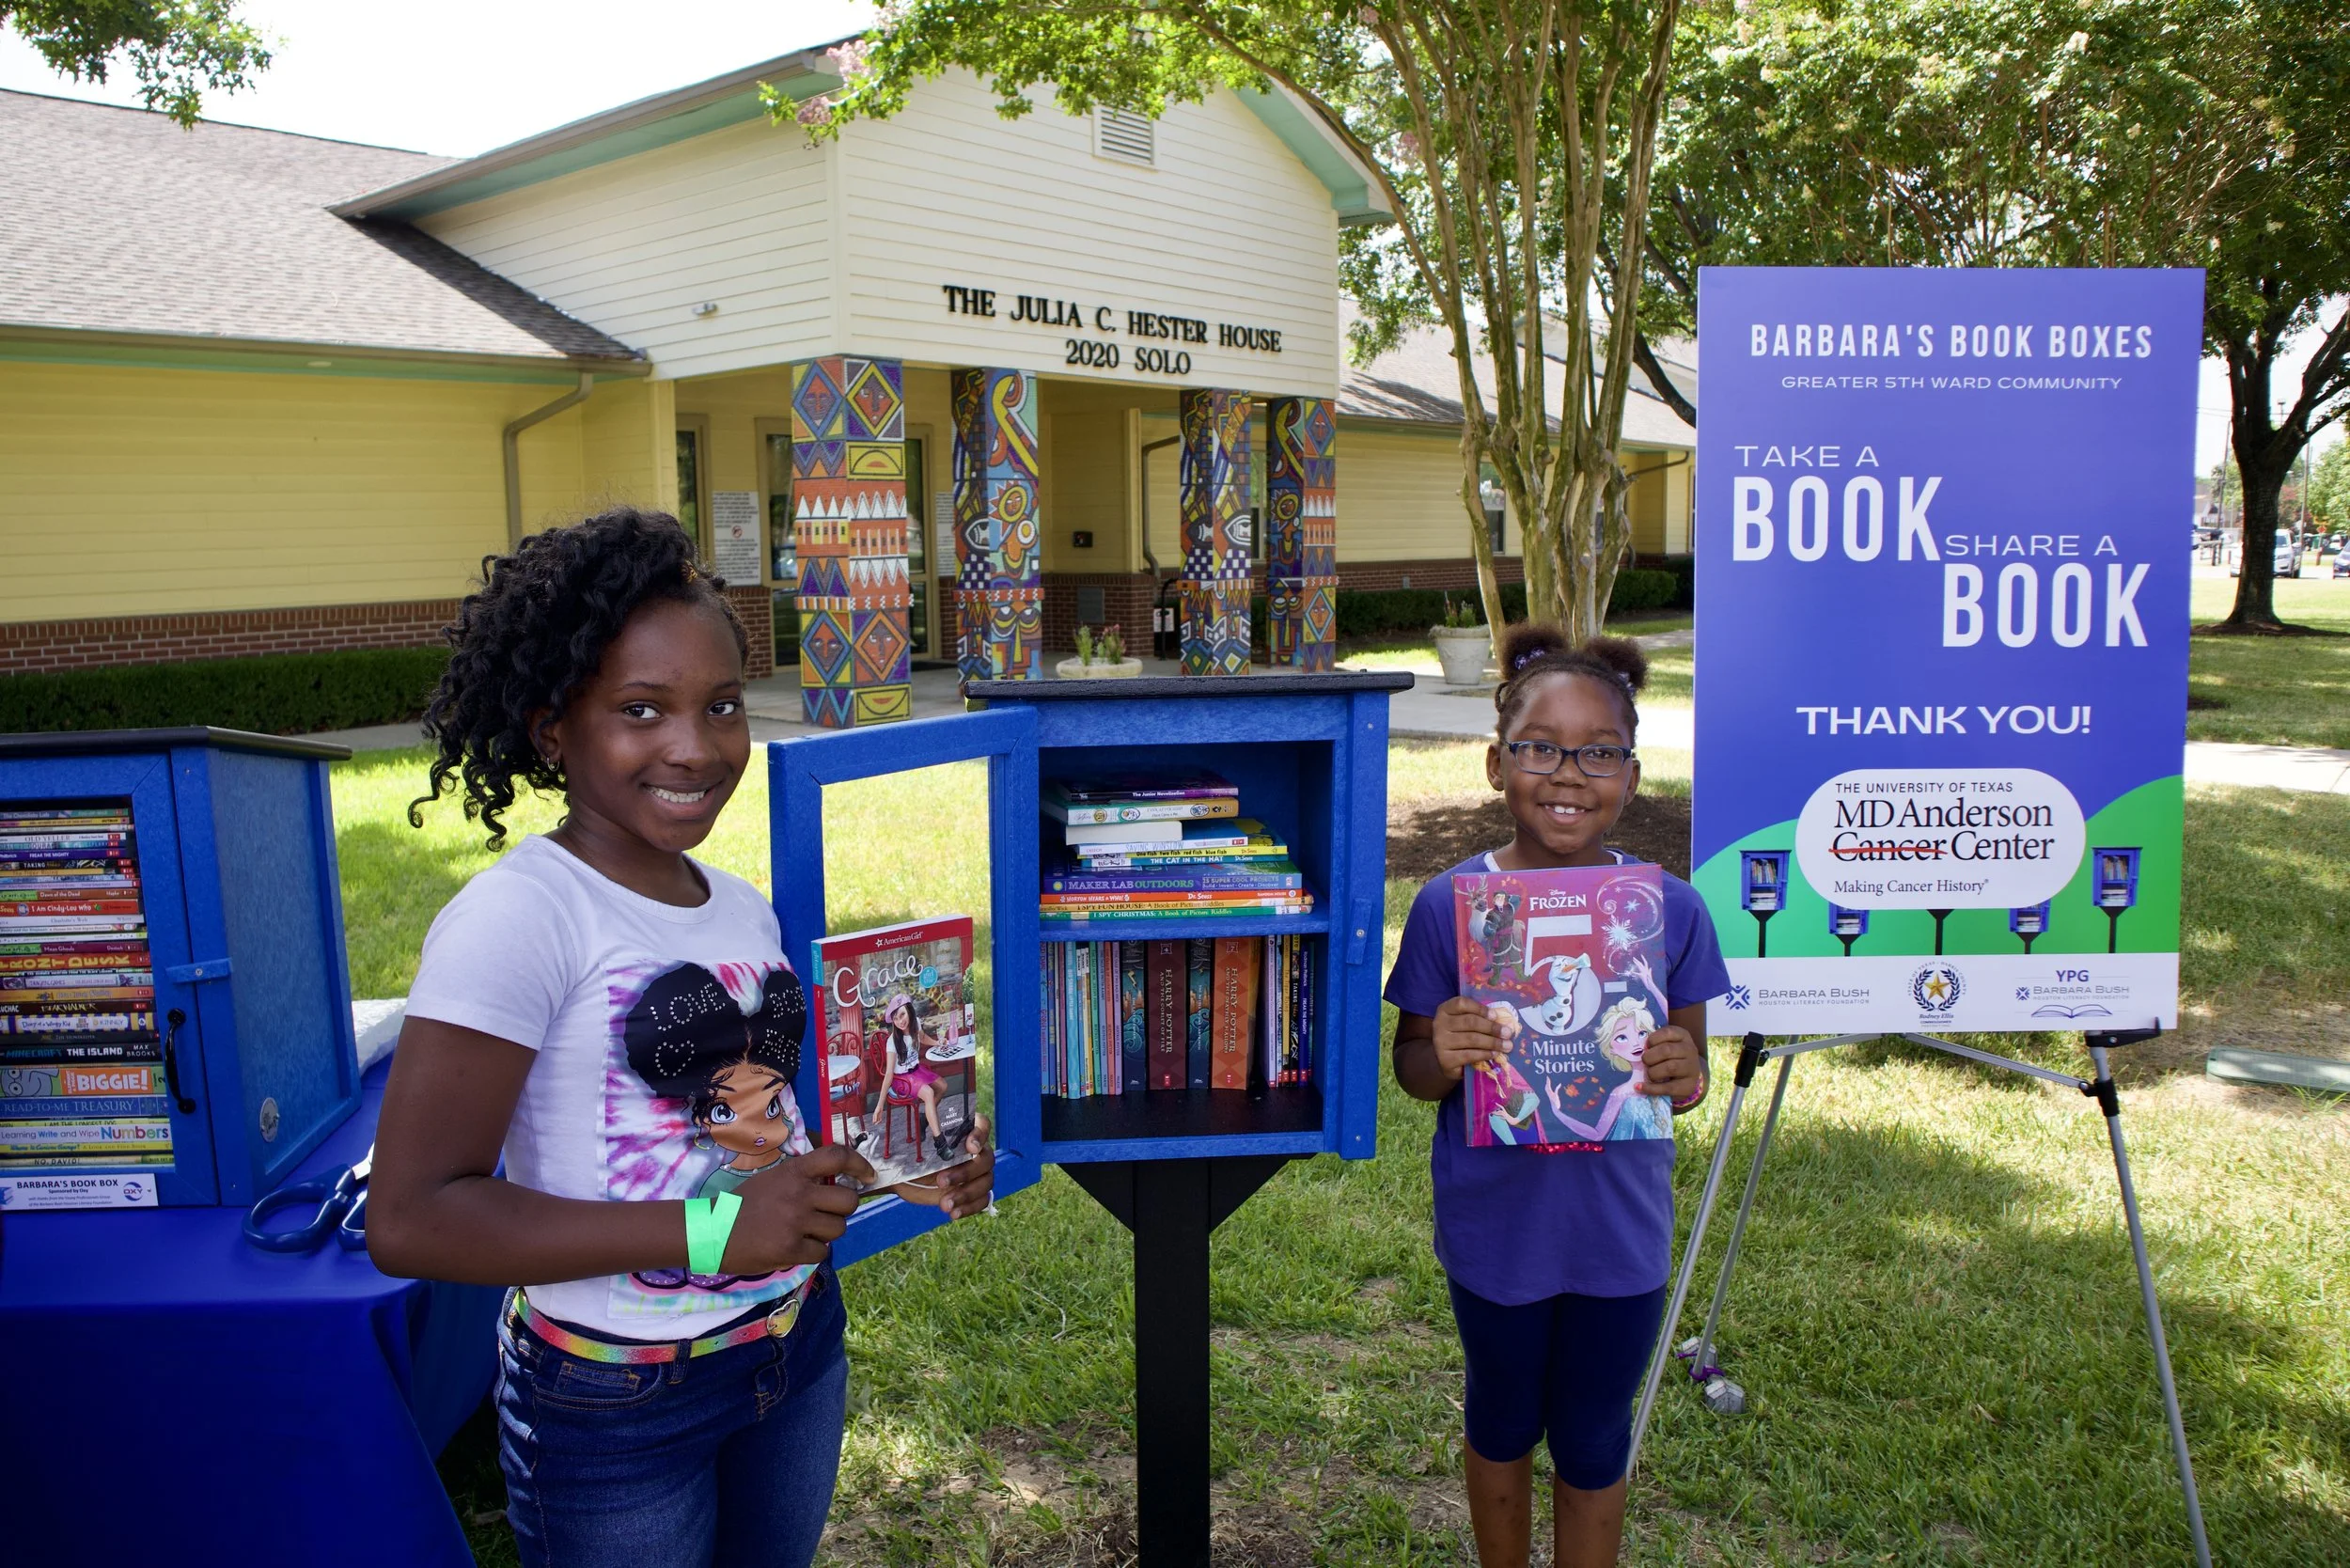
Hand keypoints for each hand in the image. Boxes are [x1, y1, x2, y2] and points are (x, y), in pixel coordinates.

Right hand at [723, 1143, 872, 1272]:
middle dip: (843, 1209)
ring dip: (828, 1232)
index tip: (867, 1176)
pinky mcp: (790, 1249)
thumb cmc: (745, 1204)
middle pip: (849, 1201)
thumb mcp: (773, 1178)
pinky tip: (797, 1247)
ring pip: (839, 1228)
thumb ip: (802, 1178)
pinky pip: (823, 1252)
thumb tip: (838, 1181)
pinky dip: (814, 1252)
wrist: (712, 1232)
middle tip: (827, 1213)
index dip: (859, 1164)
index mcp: (793, 1171)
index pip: (837, 1156)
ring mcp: (795, 1222)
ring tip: (808, 1231)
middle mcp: (798, 1194)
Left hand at [890, 1115, 995, 1218]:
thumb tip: (910, 1138)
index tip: (970, 1148)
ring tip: (945, 1204)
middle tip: (940, 1182)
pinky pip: (984, 1199)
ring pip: (986, 1181)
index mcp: (962, 1131)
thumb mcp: (913, 1144)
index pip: (983, 1125)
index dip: (980, 1135)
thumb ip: (920, 1137)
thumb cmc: (909, 1154)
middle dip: (965, 1172)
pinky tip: (953, 1213)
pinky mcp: (973, 1192)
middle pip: (986, 1159)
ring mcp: (976, 1172)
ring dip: (966, 1194)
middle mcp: (974, 1150)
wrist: (904, 1177)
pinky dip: (970, 1208)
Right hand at [1429, 996, 1508, 1082]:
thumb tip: (1504, 1021)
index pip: (1462, 1003)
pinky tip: (1495, 1054)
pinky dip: (1484, 1054)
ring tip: (1507, 1045)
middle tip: (1508, 1033)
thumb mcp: (1466, 1023)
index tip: (1496, 1015)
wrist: (1447, 1061)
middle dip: (1492, 1027)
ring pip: (1471, 1039)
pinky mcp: (1445, 1059)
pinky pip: (1469, 1055)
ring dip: (1493, 1042)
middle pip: (1469, 1022)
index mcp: (1445, 1010)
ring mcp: (1440, 1042)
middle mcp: (1439, 1024)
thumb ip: (1480, 1018)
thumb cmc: (1461, 1037)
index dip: (1480, 1008)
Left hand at [1639, 1026, 1704, 1101]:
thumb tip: (1640, 1050)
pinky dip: (1650, 1088)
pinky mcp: (1688, 1086)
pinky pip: (1667, 1087)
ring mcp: (1691, 1068)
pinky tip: (1639, 1086)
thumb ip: (1655, 1043)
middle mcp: (1690, 1050)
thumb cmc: (1671, 1057)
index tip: (1646, 1046)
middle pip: (1667, 1050)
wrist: (1688, 1077)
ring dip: (1652, 1072)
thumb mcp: (1667, 1044)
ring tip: (1648, 1074)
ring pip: (1670, 1068)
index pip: (1668, 1032)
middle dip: (1650, 1057)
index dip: (1652, 1039)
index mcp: (1683, 1036)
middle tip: (1645, 1061)